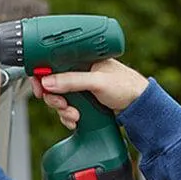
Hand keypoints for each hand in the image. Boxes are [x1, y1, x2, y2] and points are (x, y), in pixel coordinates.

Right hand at [31, 58, 147, 129]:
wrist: (140, 107)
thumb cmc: (126, 86)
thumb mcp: (97, 82)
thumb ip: (72, 81)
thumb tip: (48, 81)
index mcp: (81, 59)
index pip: (53, 63)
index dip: (42, 76)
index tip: (40, 88)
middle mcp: (79, 72)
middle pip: (53, 85)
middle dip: (55, 99)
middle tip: (62, 105)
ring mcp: (81, 88)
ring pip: (59, 100)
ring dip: (63, 111)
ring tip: (75, 116)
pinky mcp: (84, 102)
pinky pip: (67, 110)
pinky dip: (69, 117)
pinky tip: (77, 121)